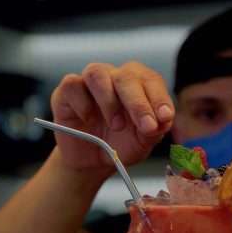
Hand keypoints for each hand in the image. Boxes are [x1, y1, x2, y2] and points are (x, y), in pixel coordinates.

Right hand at [50, 61, 174, 170]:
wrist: (92, 159)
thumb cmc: (120, 144)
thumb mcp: (142, 143)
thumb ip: (154, 131)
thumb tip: (162, 122)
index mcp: (138, 84)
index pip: (151, 81)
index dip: (159, 98)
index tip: (165, 118)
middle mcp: (114, 77)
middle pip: (126, 76)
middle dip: (138, 103)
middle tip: (146, 127)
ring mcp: (89, 82)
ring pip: (97, 74)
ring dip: (109, 101)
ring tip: (117, 126)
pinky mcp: (66, 92)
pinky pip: (72, 84)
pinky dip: (82, 103)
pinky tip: (89, 119)